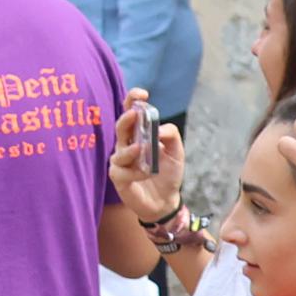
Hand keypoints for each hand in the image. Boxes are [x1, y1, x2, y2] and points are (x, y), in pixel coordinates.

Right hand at [109, 93, 186, 220]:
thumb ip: (171, 136)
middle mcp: (127, 145)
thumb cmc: (168, 174)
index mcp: (140, 135)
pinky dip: (133, 172)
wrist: (165, 200)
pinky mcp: (118, 177)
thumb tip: (158, 129)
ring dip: (130, 149)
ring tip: (141, 149)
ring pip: (119, 150)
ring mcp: (121, 161)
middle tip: (134, 114)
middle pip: (121, 127)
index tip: (142, 94)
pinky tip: (143, 174)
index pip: (132, 113)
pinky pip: (121, 171)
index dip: (133, 101)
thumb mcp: (177, 152)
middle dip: (126, 119)